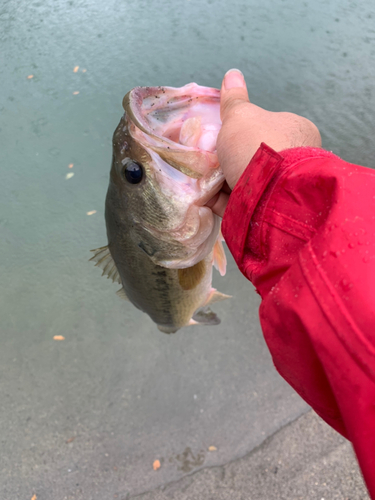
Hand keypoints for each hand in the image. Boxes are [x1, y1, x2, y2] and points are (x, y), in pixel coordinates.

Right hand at [207, 69, 321, 216]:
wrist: (269, 194)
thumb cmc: (258, 146)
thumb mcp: (240, 116)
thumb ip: (234, 99)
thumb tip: (233, 73)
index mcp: (294, 131)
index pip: (265, 126)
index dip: (239, 130)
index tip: (217, 135)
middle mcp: (292, 160)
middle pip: (251, 156)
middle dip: (226, 158)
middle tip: (203, 157)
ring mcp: (279, 187)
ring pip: (243, 180)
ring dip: (219, 180)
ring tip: (197, 177)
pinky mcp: (265, 210)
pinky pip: (239, 202)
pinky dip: (220, 199)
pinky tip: (202, 196)